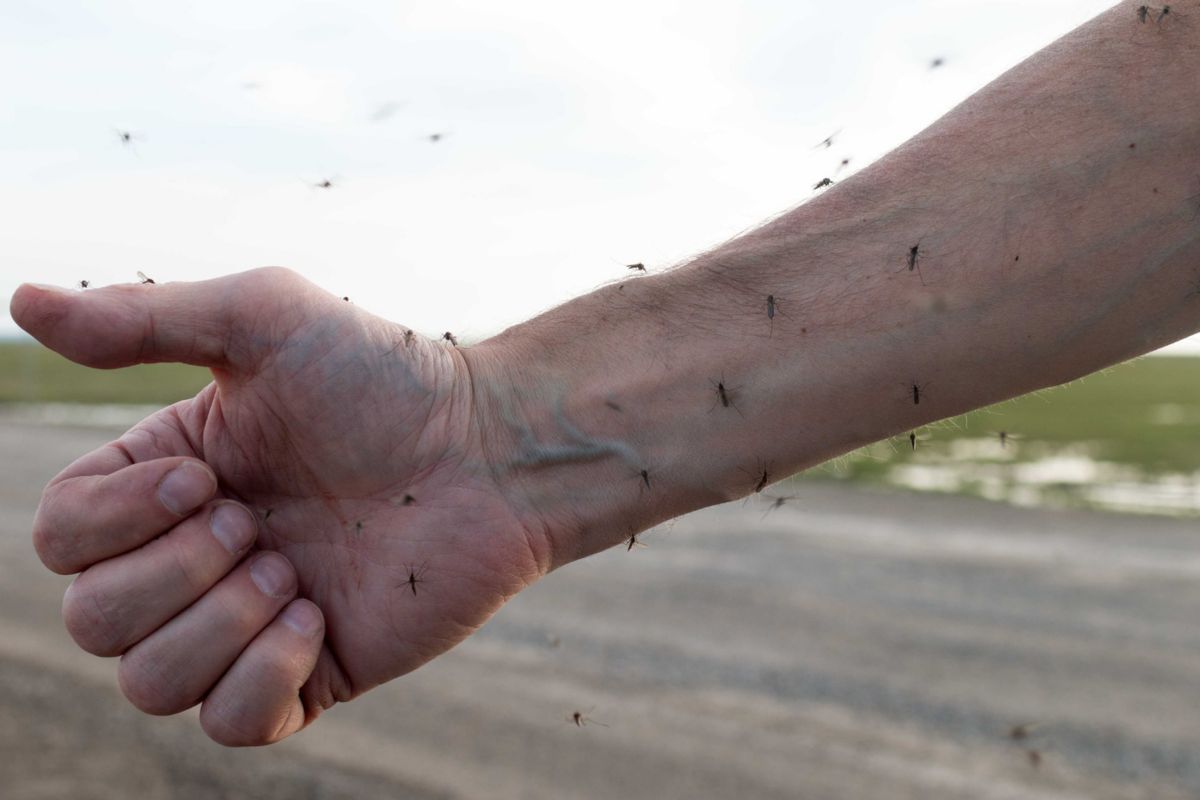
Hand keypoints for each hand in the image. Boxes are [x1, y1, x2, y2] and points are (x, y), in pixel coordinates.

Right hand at [10, 268, 550, 745]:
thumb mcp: (262, 320)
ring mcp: (250, 622)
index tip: (211, 478)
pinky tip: (319, 618)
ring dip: (220, 623)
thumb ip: (143, 319)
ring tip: (293, 569)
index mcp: (167, 483)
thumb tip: (20, 304)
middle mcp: (196, 558)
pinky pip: (232, 726)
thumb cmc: (383, 377)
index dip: (116, 522)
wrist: (490, 449)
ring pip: (150, 682)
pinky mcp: (311, 675)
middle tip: (261, 522)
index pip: (61, 537)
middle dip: (176, 573)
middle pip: (92, 620)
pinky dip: (264, 679)